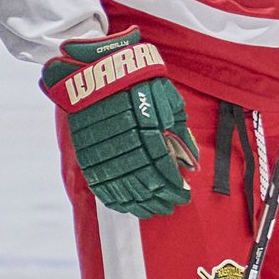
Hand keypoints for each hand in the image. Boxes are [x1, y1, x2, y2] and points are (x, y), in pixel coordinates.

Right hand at [41, 28, 197, 216]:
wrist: (96, 68)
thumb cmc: (137, 81)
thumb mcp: (167, 98)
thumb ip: (179, 132)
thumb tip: (190, 164)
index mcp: (146, 128)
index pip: (163, 169)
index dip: (175, 187)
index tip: (184, 195)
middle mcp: (125, 142)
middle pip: (144, 182)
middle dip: (160, 198)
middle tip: (171, 206)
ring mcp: (103, 148)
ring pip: (123, 187)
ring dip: (140, 203)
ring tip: (152, 210)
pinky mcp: (88, 151)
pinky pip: (102, 183)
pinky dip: (115, 198)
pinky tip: (127, 206)